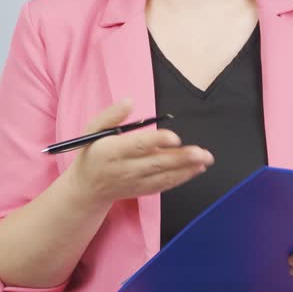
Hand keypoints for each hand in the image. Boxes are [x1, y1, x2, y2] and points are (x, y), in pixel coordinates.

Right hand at [64, 97, 213, 205]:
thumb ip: (111, 115)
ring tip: (205, 160)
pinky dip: (181, 178)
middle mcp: (124, 168)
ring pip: (163, 176)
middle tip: (201, 152)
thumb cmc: (92, 152)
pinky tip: (197, 169)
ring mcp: (134, 182)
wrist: (87, 188)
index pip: (137, 146)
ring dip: (186, 169)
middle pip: (155, 163)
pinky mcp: (142, 190)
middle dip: (180, 158)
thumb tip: (130, 101)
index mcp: (111, 151)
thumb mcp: (93, 129)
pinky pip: (164, 185)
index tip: (175, 137)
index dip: (157, 141)